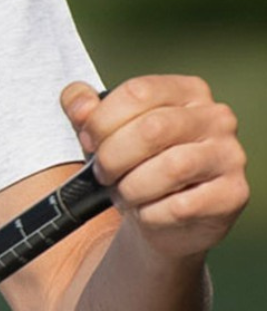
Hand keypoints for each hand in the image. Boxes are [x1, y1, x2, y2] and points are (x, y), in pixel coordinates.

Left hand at [61, 76, 247, 260]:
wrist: (164, 219)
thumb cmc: (137, 166)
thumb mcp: (107, 132)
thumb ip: (85, 109)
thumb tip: (79, 106)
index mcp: (187, 91)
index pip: (138, 92)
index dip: (102, 120)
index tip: (89, 142)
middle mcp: (216, 117)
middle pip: (152, 129)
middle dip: (113, 157)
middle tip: (103, 174)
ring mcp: (229, 155)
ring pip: (170, 168)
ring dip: (132, 188)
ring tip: (125, 194)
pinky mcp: (232, 194)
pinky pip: (180, 206)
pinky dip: (151, 213)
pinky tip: (149, 211)